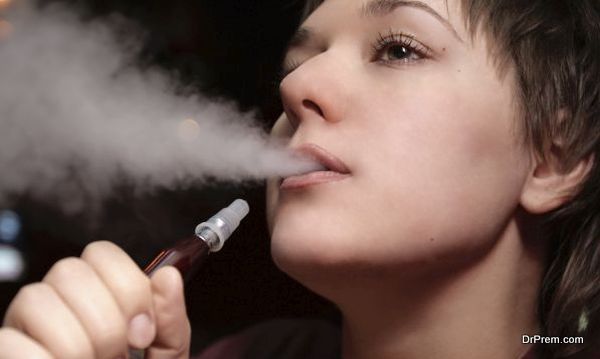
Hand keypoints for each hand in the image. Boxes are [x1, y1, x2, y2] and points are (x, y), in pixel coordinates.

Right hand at [0, 241, 190, 358]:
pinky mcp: (7, 355)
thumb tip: (168, 276)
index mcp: (95, 302)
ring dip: (76, 343)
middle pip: (70, 270)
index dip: (127, 287)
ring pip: (37, 298)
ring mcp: (23, 334)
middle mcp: (56, 309)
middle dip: (106, 318)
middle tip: (118, 357)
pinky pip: (12, 343)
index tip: (143, 333)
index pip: (100, 254)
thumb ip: (170, 324)